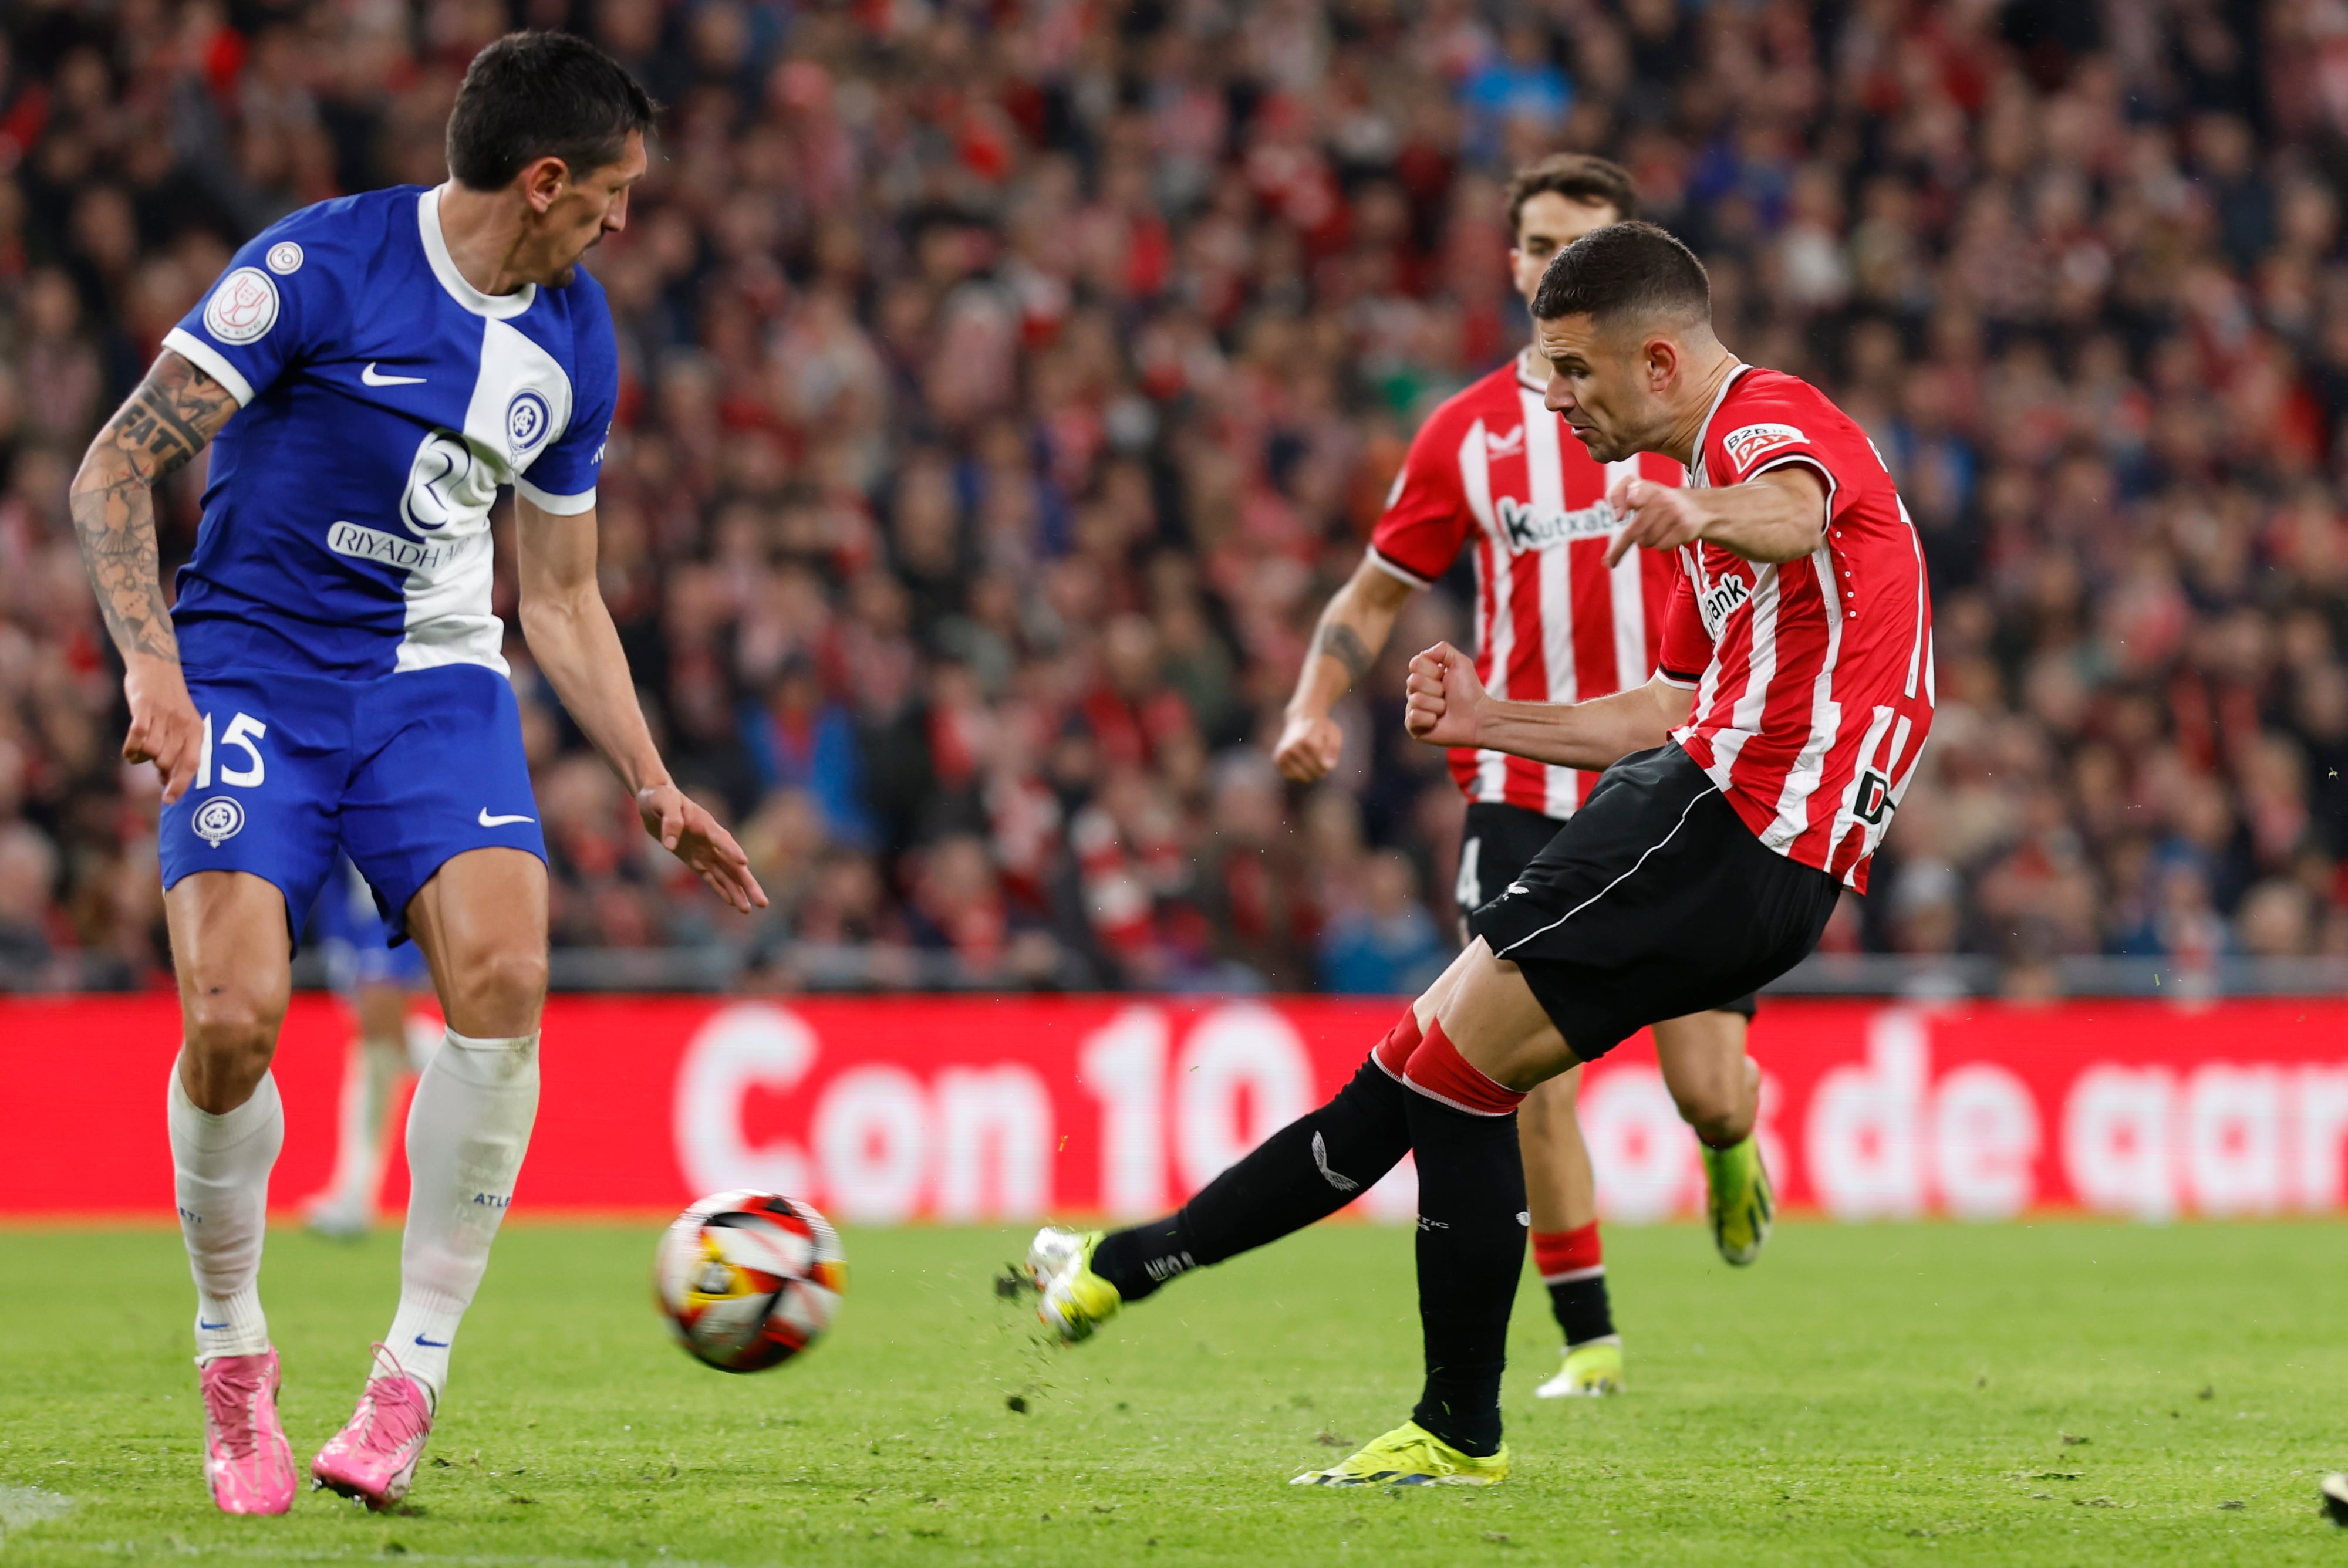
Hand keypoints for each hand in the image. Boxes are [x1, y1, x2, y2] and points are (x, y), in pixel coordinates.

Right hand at [121, 654, 203, 803]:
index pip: (191, 764)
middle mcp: (182, 723)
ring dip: (142, 758)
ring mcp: (163, 715)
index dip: (180, 785)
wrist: (157, 666)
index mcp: (196, 729)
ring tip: (140, 752)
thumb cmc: (169, 702)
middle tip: (151, 761)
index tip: (168, 801)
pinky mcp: (143, 706)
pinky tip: (131, 750)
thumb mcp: (183, 724)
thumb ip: (177, 750)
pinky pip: (137, 736)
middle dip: (157, 768)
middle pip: (167, 761)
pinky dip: (131, 748)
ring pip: (151, 751)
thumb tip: (166, 781)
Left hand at [636, 783, 768, 913]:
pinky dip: (721, 890)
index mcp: (705, 823)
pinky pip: (711, 878)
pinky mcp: (696, 860)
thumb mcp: (663, 802)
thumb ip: (670, 821)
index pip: (721, 838)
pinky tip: (733, 903)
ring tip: (749, 909)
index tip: (744, 861)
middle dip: (747, 883)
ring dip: (738, 891)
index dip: (731, 849)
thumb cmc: (660, 797)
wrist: (655, 800)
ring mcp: (705, 852)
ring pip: (726, 875)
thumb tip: (669, 845)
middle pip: (733, 864)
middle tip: (762, 901)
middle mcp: (711, 840)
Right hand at [1272, 713, 1343, 781]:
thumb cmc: (1321, 729)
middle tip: (1322, 759)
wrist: (1300, 718)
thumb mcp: (1333, 734)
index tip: (1328, 756)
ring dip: (1312, 773)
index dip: (1327, 764)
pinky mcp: (1278, 760)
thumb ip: (1333, 750)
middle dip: (1321, 769)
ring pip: (1304, 777)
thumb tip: (1328, 767)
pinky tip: (1303, 764)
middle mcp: (1292, 747)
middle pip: (1313, 771)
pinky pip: (1293, 777)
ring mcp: (1283, 754)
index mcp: (1306, 739)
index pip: (1320, 764)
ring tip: (1314, 762)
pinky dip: (1301, 774)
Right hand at [1403, 642, 1486, 747]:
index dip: (1433, 670)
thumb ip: (1442, 649)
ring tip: (1445, 709)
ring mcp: (1413, 709)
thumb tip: (1422, 654)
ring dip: (1437, 705)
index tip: (1444, 676)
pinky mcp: (1413, 727)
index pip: (1414, 664)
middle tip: (1446, 695)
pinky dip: (1430, 719)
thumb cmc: (1470, 691)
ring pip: (1416, 699)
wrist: (1479, 717)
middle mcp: (1415, 691)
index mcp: (1423, 675)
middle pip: (1413, 681)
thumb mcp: (1461, 662)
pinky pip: (1413, 717)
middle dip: (1436, 688)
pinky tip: (1438, 721)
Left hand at [1604, 475, 1709, 567]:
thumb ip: (1618, 500)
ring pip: (1646, 541)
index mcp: (1647, 488)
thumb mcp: (1642, 495)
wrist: (1700, 507)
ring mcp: (1674, 511)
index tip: (1618, 518)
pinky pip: (1661, 546)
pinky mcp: (1685, 526)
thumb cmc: (1661, 506)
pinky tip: (1669, 536)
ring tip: (1658, 531)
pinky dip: (1661, 546)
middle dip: (1621, 548)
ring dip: (1648, 542)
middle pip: (1633, 531)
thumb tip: (1614, 530)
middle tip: (1611, 561)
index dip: (1617, 500)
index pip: (1628, 485)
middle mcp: (1660, 496)